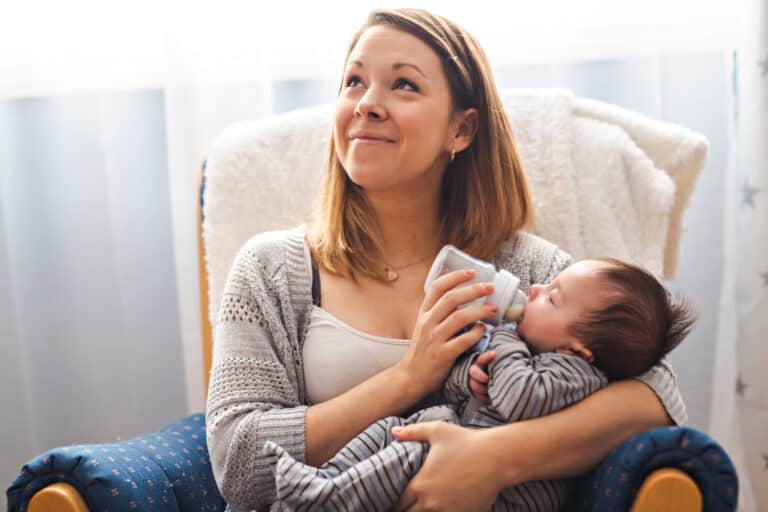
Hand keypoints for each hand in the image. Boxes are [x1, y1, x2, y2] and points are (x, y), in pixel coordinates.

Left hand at [391, 421, 502, 510]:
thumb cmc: (466, 441)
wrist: (497, 457)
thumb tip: (394, 432)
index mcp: (420, 484)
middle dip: (408, 510)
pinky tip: (444, 507)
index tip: (399, 498)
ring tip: (426, 505)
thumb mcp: (437, 431)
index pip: (399, 502)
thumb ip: (412, 432)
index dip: (397, 501)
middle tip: (410, 504)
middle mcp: (431, 503)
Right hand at [397, 270, 497, 395]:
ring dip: (480, 311)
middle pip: (451, 299)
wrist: (411, 377)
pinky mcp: (442, 355)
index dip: (455, 277)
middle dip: (473, 290)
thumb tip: (463, 297)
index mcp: (424, 313)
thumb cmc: (423, 350)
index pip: (437, 287)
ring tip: (493, 309)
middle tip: (490, 288)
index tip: (472, 272)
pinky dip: (475, 333)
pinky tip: (483, 329)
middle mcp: (427, 323)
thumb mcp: (425, 326)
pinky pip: (462, 341)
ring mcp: (434, 339)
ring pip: (459, 318)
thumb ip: (439, 312)